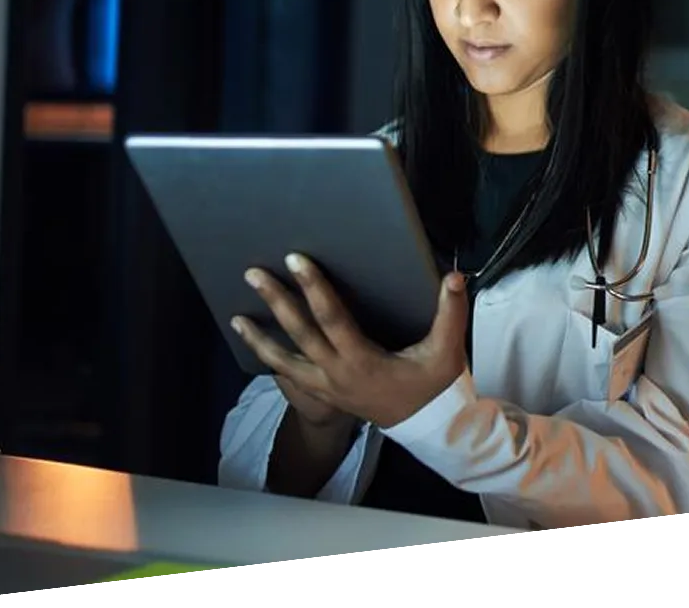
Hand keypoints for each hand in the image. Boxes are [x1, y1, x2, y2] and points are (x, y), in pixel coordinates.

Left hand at [231, 254, 468, 428]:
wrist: (426, 428)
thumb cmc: (433, 386)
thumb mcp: (446, 352)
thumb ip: (450, 313)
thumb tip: (453, 277)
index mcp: (362, 360)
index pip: (331, 318)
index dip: (313, 288)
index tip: (296, 260)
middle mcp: (336, 374)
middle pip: (298, 334)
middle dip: (275, 302)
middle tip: (253, 273)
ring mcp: (326, 387)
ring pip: (283, 362)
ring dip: (259, 340)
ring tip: (236, 318)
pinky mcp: (323, 394)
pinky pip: (290, 376)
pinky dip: (270, 360)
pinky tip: (256, 345)